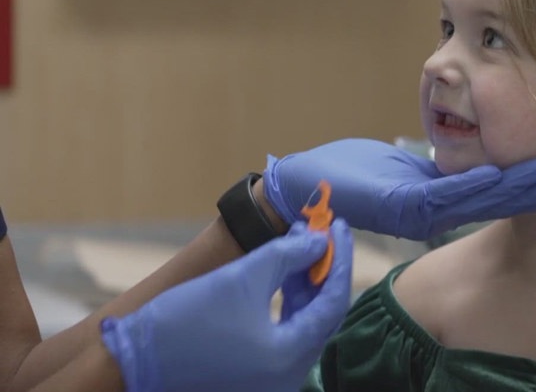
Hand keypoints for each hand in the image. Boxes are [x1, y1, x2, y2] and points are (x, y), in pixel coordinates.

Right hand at [100, 220, 352, 391]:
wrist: (131, 359)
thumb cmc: (184, 320)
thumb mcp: (242, 277)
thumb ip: (288, 255)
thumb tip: (320, 239)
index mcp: (289, 357)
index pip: (333, 302)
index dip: (338, 259)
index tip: (338, 225)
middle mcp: (287, 376)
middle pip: (322, 314)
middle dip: (323, 269)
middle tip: (322, 232)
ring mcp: (271, 380)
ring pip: (305, 323)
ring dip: (306, 283)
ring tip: (302, 244)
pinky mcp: (255, 376)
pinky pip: (286, 334)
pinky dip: (290, 303)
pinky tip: (286, 273)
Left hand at [262, 138, 535, 238]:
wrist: (303, 187)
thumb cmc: (349, 174)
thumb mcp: (402, 170)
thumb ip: (436, 170)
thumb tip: (467, 158)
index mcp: (436, 206)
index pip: (491, 195)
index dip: (527, 187)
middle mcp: (434, 216)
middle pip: (495, 200)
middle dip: (535, 190)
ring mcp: (420, 213)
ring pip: (479, 198)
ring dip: (518, 186)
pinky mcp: (403, 206)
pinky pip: (449, 193)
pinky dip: (479, 184)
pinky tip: (505, 174)